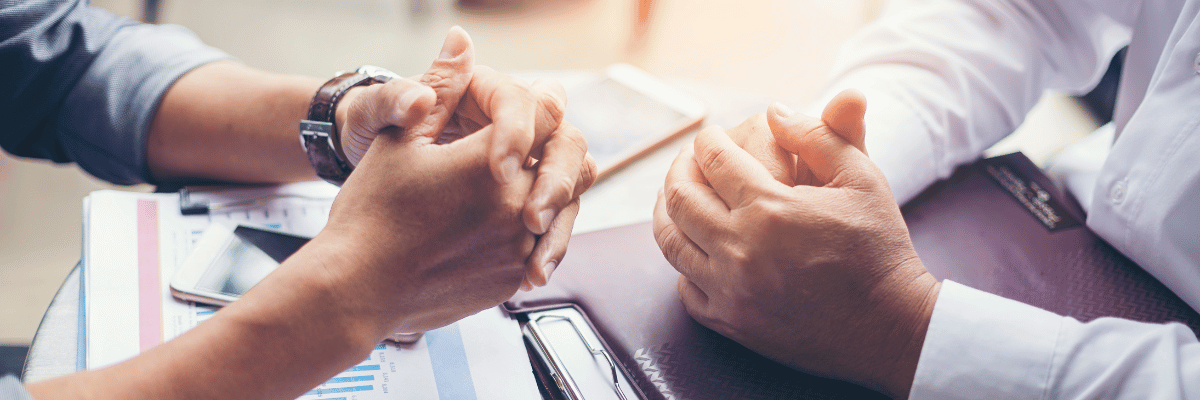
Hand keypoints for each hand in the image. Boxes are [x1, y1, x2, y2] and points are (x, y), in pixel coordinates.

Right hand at [337, 27, 594, 289]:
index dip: (535, 105)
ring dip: (544, 191)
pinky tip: (493, 226)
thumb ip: (442, 88)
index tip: (522, 109)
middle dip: (548, 149)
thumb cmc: (370, 215)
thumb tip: (461, 43)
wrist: (356, 288)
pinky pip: (540, 245)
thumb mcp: (400, 139)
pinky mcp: (512, 278)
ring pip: (562, 205)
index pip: (546, 114)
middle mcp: (517, 207)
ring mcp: (518, 247)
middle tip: (519, 152)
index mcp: (492, 165)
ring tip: (506, 188)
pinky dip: (528, 231)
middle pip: (566, 159)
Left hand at [652, 90, 940, 397]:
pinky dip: (684, 264)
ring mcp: (730, 290)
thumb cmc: (879, 249)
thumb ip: (817, 135)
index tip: (712, 135)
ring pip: (672, 242)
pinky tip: (697, 248)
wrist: (891, 327)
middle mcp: (740, 250)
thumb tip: (774, 109)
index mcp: (770, 209)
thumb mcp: (861, 178)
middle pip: (681, 197)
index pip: (715, 159)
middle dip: (680, 168)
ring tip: (678, 196)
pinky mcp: (731, 322)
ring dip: (668, 212)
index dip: (709, 140)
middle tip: (688, 159)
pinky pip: (685, 288)